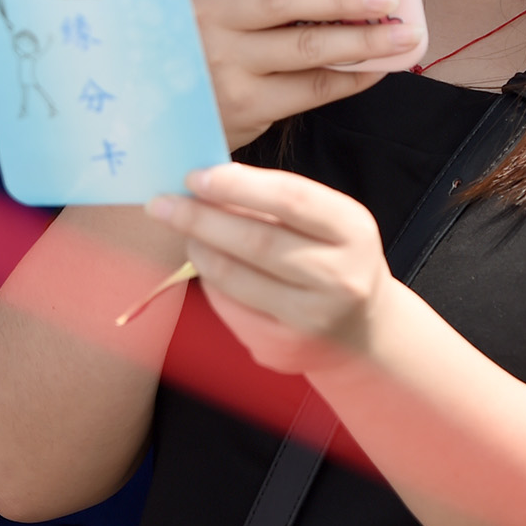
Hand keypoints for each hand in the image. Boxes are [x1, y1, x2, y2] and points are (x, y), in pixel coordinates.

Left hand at [148, 164, 389, 376]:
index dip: (238, 186)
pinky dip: (210, 281)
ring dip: (199, 249)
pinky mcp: (281, 348)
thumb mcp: (326, 221)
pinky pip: (230, 308)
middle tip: (163, 203)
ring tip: (182, 230)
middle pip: (257, 242)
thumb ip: (276, 201)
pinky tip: (205, 264)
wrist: (362, 331)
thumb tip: (208, 183)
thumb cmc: (333, 258)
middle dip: (201, 219)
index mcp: (353, 231)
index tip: (195, 177)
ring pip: (236, 279)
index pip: (290, 199)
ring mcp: (310, 320)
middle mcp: (339, 278)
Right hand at [190, 0, 423, 148]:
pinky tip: (377, 66)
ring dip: (364, 40)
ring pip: (306, 46)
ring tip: (402, 34)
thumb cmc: (212, 43)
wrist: (176, 114)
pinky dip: (352, 76)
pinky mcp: (247, 104)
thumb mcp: (217, 2)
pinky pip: (313, 88)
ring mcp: (225, 64)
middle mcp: (206, 19)